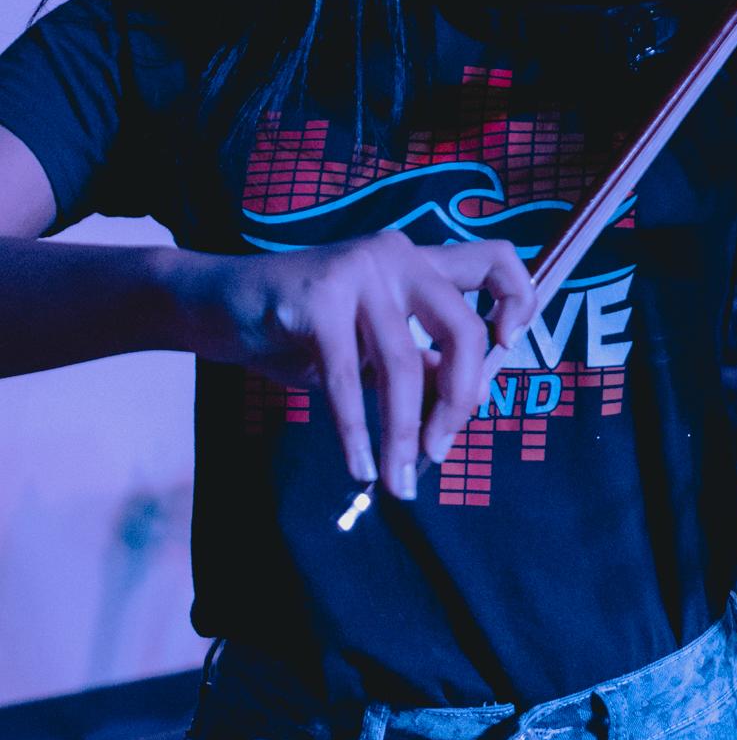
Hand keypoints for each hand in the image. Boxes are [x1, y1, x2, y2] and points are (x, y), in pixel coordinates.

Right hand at [218, 233, 535, 496]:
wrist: (215, 305)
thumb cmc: (302, 330)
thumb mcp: (371, 346)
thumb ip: (420, 361)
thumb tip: (469, 404)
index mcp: (418, 262)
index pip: (495, 259)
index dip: (518, 301)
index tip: (507, 349)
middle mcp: (397, 256)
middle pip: (465, 328)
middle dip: (460, 401)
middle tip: (438, 451)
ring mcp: (358, 271)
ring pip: (405, 367)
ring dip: (403, 436)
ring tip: (397, 483)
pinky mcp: (317, 299)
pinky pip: (349, 381)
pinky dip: (356, 433)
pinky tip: (360, 467)